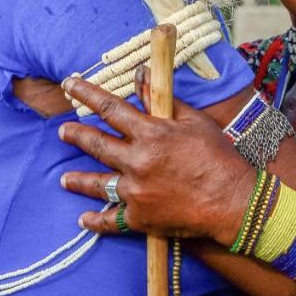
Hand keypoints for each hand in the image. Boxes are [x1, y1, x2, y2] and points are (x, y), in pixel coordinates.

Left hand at [59, 72, 256, 245]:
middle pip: (97, 145)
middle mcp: (137, 161)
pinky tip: (84, 220)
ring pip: (98, 184)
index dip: (87, 94)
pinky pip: (111, 220)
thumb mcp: (193, 121)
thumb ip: (162, 100)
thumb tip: (141, 74)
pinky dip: (96, 221)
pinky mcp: (140, 218)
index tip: (70, 85)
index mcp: (151, 133)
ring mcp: (136, 192)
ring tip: (65, 179)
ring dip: (78, 180)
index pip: (110, 108)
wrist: (233, 201)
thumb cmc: (218, 156)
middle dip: (76, 135)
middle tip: (62, 131)